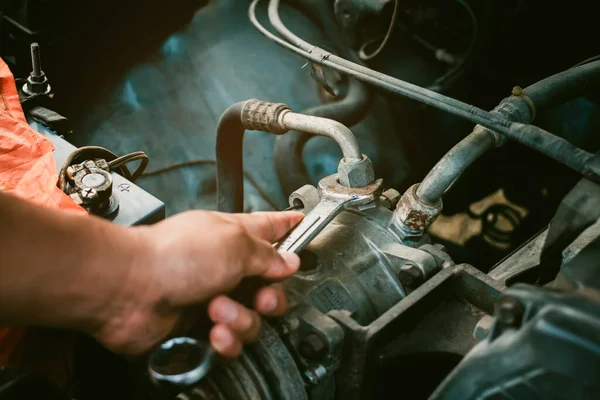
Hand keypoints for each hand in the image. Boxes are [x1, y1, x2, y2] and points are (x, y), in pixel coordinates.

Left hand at [93, 210, 302, 357]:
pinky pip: (231, 341)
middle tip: (263, 297)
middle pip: (268, 286)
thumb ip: (267, 255)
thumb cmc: (172, 256)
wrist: (128, 290)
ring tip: (217, 307)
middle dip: (271, 296)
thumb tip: (288, 261)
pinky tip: (213, 329)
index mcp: (233, 237)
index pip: (268, 228)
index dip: (287, 226)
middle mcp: (224, 267)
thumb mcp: (234, 245)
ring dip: (240, 317)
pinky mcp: (200, 327)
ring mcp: (212, 298)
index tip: (301, 223)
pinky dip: (225, 338)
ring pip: (252, 318)